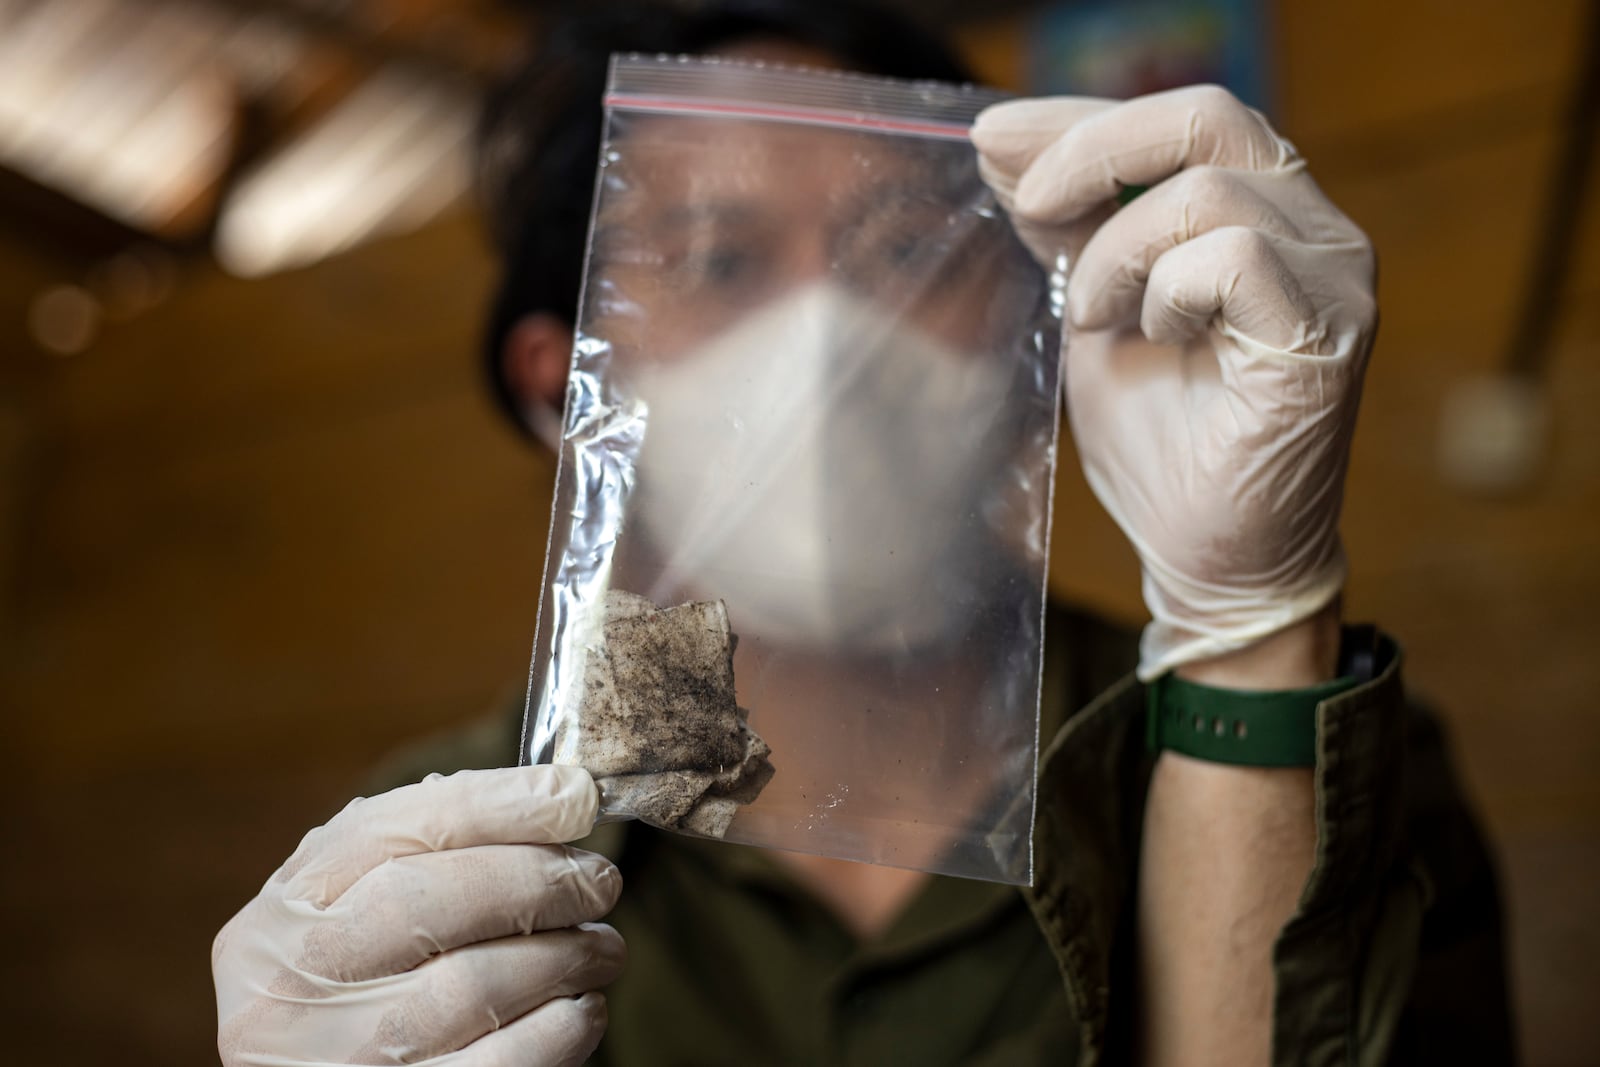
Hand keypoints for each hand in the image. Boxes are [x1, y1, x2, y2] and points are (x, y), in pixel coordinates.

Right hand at [213, 766, 623, 1065]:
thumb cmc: (350, 990)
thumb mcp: (349, 912)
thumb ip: (421, 849)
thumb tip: (551, 795)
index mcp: (280, 917)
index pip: (387, 831)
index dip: (495, 805)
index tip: (575, 795)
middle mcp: (291, 989)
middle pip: (427, 901)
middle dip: (539, 880)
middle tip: (599, 880)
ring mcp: (340, 1059)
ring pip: (474, 986)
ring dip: (565, 955)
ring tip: (601, 947)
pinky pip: (501, 1065)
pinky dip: (561, 1029)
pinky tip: (580, 1008)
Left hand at [973, 87, 1375, 678]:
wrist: (1206, 555)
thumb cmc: (1161, 445)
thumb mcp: (1092, 311)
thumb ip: (1066, 228)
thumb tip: (1004, 145)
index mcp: (1263, 212)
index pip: (1178, 121)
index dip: (1079, 117)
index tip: (990, 134)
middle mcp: (1314, 228)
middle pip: (1207, 116)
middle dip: (1094, 150)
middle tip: (1030, 203)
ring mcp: (1334, 275)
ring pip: (1209, 191)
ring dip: (1119, 256)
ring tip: (1097, 320)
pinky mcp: (1331, 330)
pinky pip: (1236, 257)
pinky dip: (1169, 293)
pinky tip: (1156, 340)